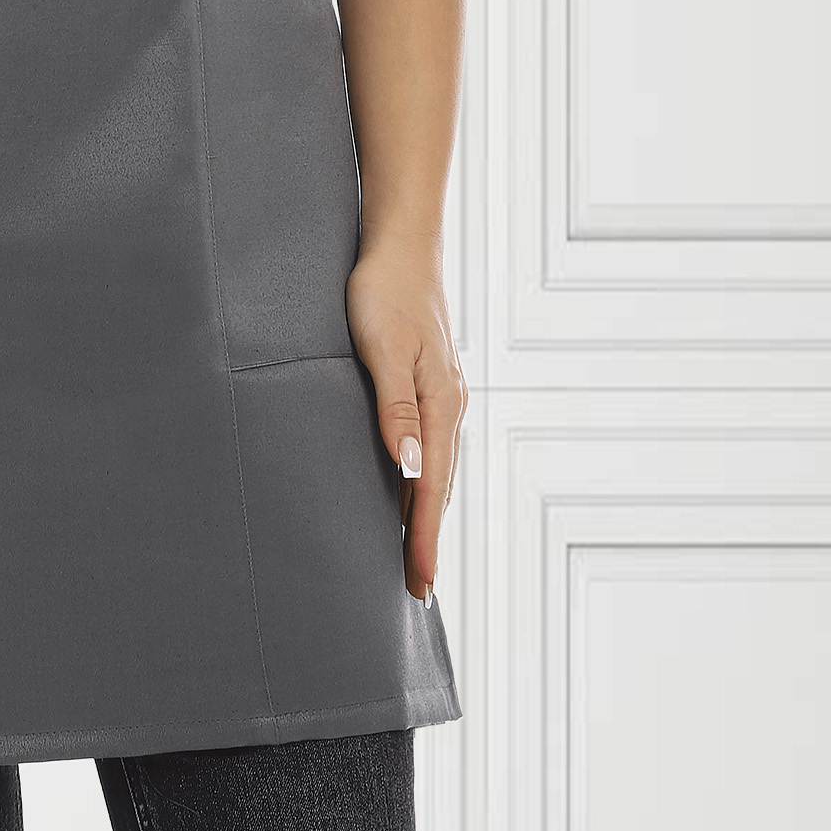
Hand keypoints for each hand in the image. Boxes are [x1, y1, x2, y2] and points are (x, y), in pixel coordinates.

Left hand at [345, 234, 465, 605]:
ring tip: (412, 552)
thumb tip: (409, 469)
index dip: (424, 538)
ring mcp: (441, 394)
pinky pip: (428, 445)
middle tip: (416, 587)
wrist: (400, 242)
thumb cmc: (384, 290)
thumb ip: (395, 408)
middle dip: (428, 537)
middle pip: (439, 485)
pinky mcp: (427, 382)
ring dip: (425, 511)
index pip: (431, 487)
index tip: (419, 584)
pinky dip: (421, 478)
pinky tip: (407, 487)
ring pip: (436, 467)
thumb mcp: (382, 347)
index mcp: (441, 403)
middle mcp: (448, 405)